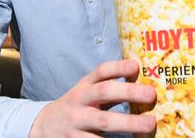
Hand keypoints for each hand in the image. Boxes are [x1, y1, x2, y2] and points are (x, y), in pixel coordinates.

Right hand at [29, 59, 155, 137]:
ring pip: (103, 121)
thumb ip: (110, 86)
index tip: (136, 67)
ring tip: (149, 125)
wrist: (43, 127)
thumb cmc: (77, 107)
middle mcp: (79, 101)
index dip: (118, 67)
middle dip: (128, 92)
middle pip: (104, 93)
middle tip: (151, 95)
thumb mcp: (87, 92)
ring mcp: (76, 123)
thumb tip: (143, 80)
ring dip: (127, 123)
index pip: (101, 71)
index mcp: (85, 86)